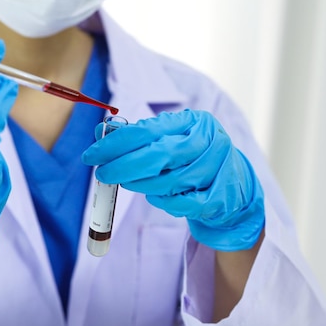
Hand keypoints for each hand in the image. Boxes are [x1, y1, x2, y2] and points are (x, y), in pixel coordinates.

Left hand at [82, 109, 264, 250]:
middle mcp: (209, 140)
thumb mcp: (170, 139)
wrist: (233, 185)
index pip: (147, 130)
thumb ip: (138, 136)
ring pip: (169, 182)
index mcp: (193, 121)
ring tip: (130, 183)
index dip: (115, 144)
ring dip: (142, 186)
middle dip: (124, 167)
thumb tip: (100, 133)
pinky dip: (164, 202)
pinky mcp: (221, 196)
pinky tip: (156, 196)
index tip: (92, 155)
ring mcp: (218, 168)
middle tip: (102, 174)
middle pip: (159, 155)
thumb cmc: (192, 158)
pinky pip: (183, 204)